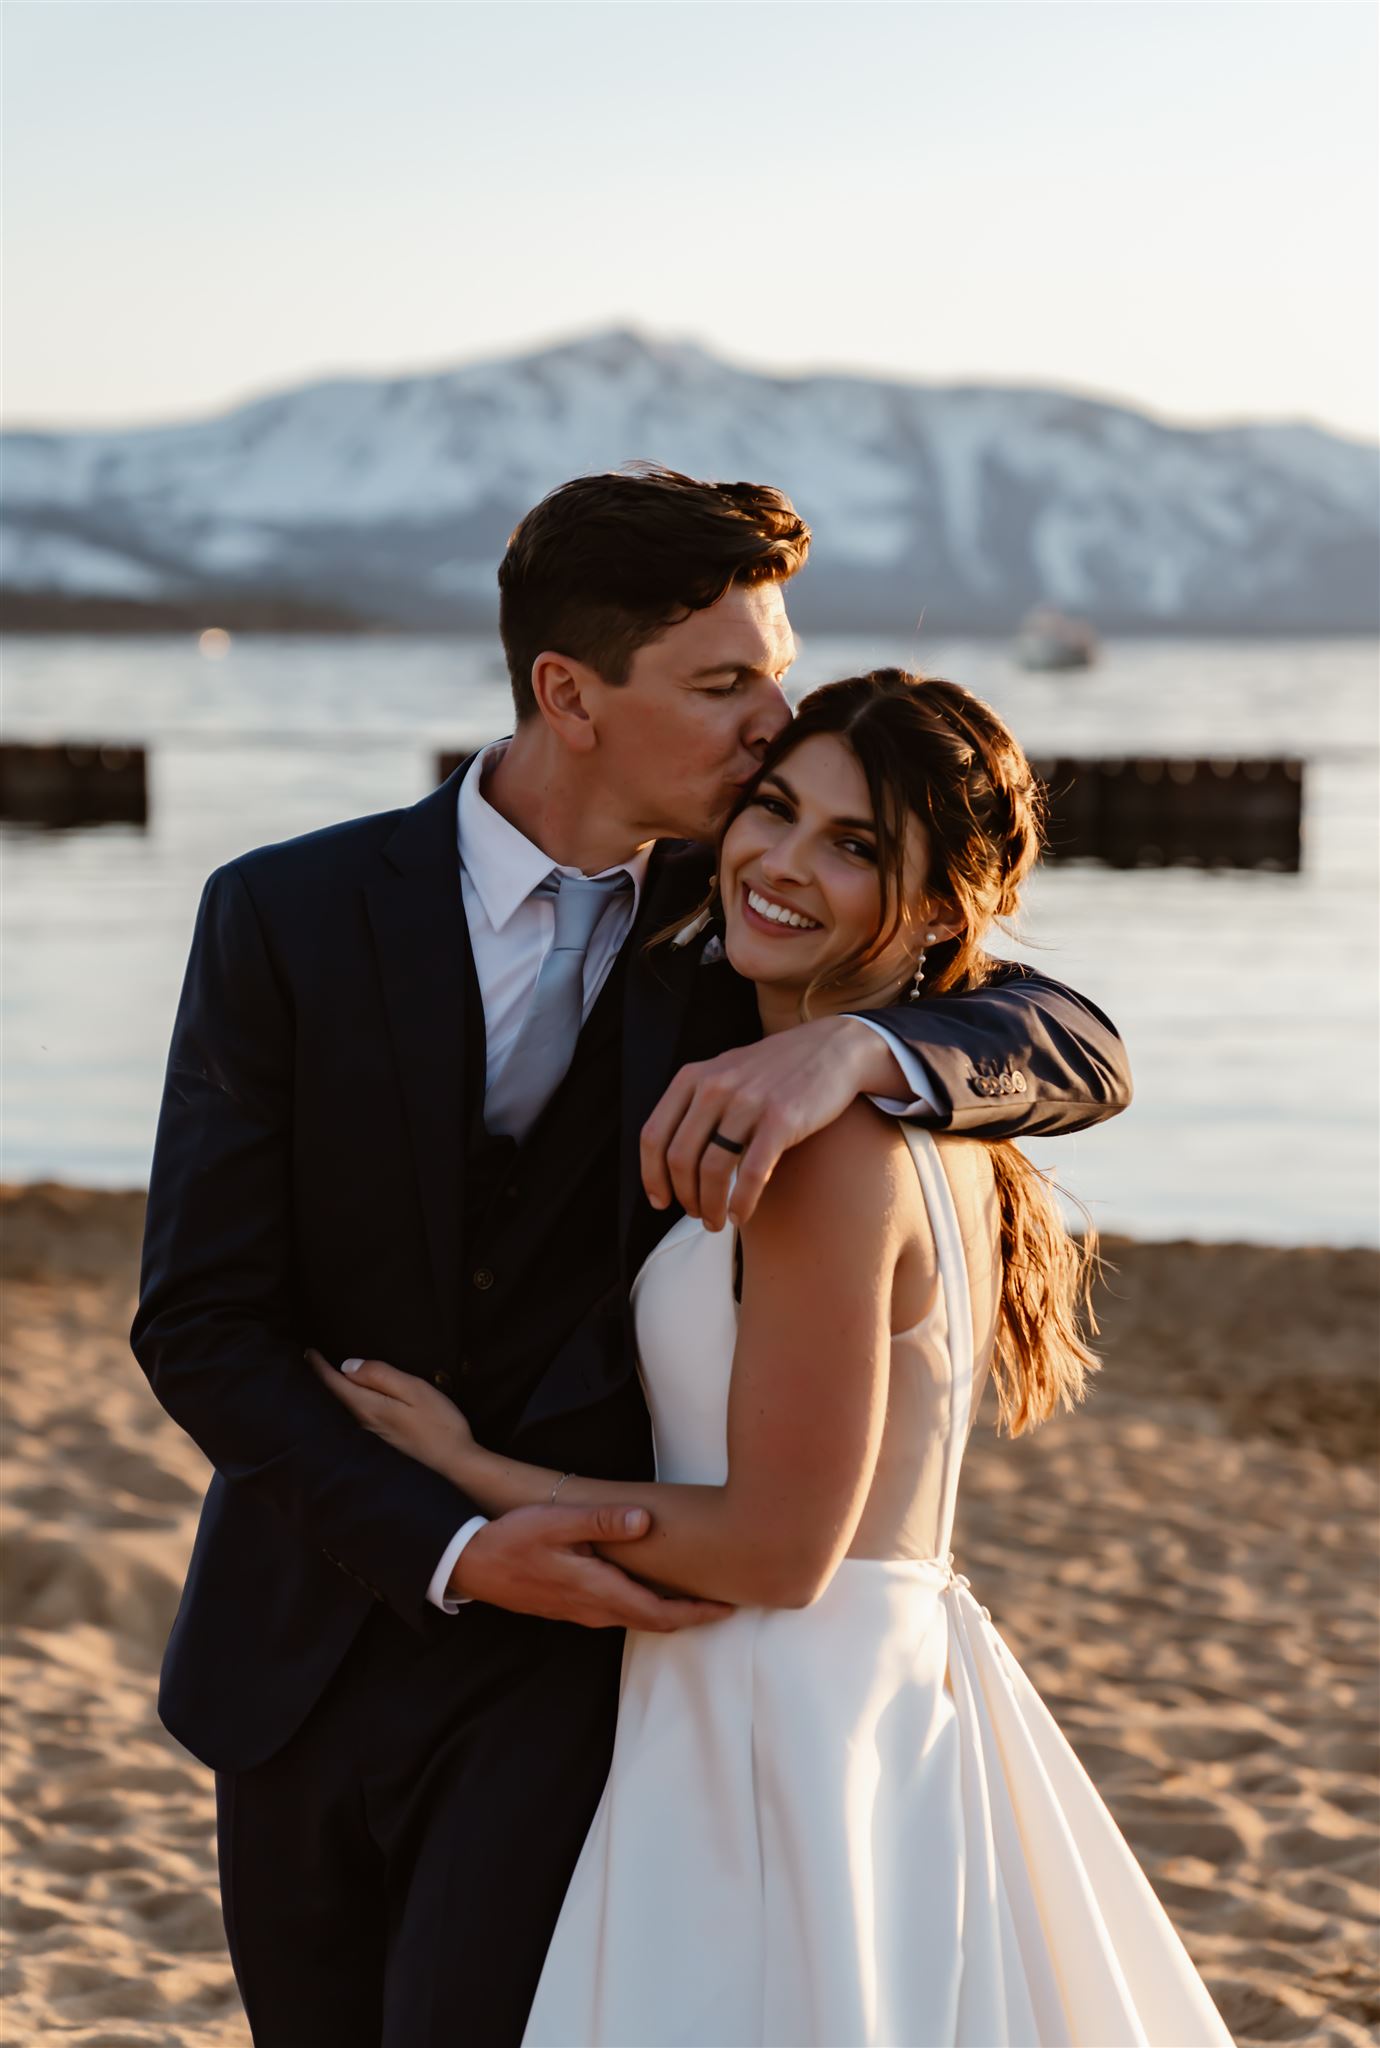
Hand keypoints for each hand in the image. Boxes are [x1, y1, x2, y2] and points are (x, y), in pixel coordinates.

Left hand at [307, 1349, 473, 1475]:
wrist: (455, 1460)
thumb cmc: (438, 1422)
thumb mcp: (413, 1390)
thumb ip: (380, 1375)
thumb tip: (347, 1365)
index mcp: (368, 1407)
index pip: (335, 1383)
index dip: (320, 1366)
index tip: (308, 1351)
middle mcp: (364, 1421)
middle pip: (337, 1395)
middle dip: (324, 1376)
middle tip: (312, 1356)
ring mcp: (374, 1431)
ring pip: (348, 1404)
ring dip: (338, 1387)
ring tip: (329, 1370)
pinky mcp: (384, 1435)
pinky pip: (359, 1410)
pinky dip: (352, 1396)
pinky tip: (356, 1391)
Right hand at [450, 1505, 733, 1631]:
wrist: (469, 1564)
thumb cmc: (511, 1540)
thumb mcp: (556, 1522)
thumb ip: (601, 1521)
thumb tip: (645, 1521)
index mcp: (597, 1591)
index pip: (658, 1612)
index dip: (696, 1613)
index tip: (728, 1608)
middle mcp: (593, 1610)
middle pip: (653, 1621)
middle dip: (690, 1615)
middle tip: (724, 1603)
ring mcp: (580, 1612)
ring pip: (634, 1618)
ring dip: (667, 1612)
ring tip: (695, 1595)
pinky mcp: (569, 1607)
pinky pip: (616, 1612)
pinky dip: (642, 1605)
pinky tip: (648, 1588)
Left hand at [640, 1015, 899, 1230]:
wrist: (834, 1049)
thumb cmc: (776, 1071)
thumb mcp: (726, 1072)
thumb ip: (697, 1104)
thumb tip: (671, 1159)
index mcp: (694, 1077)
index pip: (654, 1136)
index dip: (651, 1176)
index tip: (660, 1202)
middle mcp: (715, 1087)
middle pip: (680, 1159)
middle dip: (684, 1197)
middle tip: (696, 1215)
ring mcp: (748, 1102)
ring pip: (712, 1170)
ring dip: (710, 1206)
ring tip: (716, 1222)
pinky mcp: (782, 1119)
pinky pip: (751, 1174)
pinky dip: (741, 1203)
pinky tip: (741, 1215)